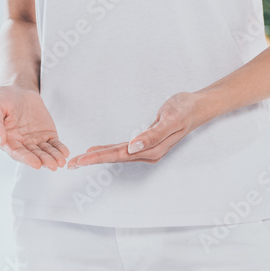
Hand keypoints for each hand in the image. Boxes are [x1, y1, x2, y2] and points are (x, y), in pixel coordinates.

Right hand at [0, 85, 68, 169]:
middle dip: (43, 160)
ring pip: (45, 151)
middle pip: (33, 155)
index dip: (26, 159)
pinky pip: (53, 143)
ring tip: (61, 162)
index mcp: (7, 141)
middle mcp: (21, 144)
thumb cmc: (2, 99)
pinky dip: (59, 148)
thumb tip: (0, 140)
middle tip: (53, 165)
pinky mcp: (46, 134)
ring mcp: (35, 140)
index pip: (17, 153)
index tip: (36, 164)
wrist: (18, 90)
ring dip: (53, 157)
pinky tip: (65, 153)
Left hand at [67, 93, 203, 168]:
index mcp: (151, 149)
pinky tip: (98, 150)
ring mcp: (147, 149)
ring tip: (79, 160)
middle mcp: (147, 153)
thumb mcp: (170, 119)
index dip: (98, 157)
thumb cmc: (185, 110)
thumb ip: (152, 135)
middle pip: (114, 158)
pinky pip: (122, 149)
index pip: (119, 155)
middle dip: (92, 160)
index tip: (81, 159)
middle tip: (71, 164)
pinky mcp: (146, 143)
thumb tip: (133, 147)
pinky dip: (108, 150)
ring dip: (98, 157)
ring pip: (117, 155)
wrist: (198, 106)